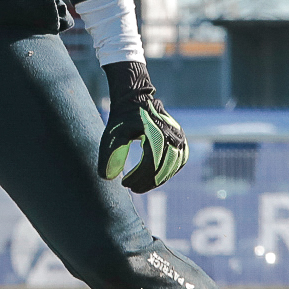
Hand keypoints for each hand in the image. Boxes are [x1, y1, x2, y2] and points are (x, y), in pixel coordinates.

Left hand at [98, 60, 187, 192]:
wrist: (136, 100)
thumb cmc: (123, 117)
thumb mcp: (113, 134)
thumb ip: (110, 154)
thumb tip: (107, 178)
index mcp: (155, 132)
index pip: (150, 163)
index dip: (138, 177)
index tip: (124, 184)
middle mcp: (171, 135)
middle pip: (162, 167)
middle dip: (147, 182)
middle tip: (132, 188)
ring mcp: (179, 137)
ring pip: (172, 166)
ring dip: (157, 179)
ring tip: (140, 185)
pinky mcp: (182, 140)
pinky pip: (178, 162)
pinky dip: (167, 172)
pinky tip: (153, 178)